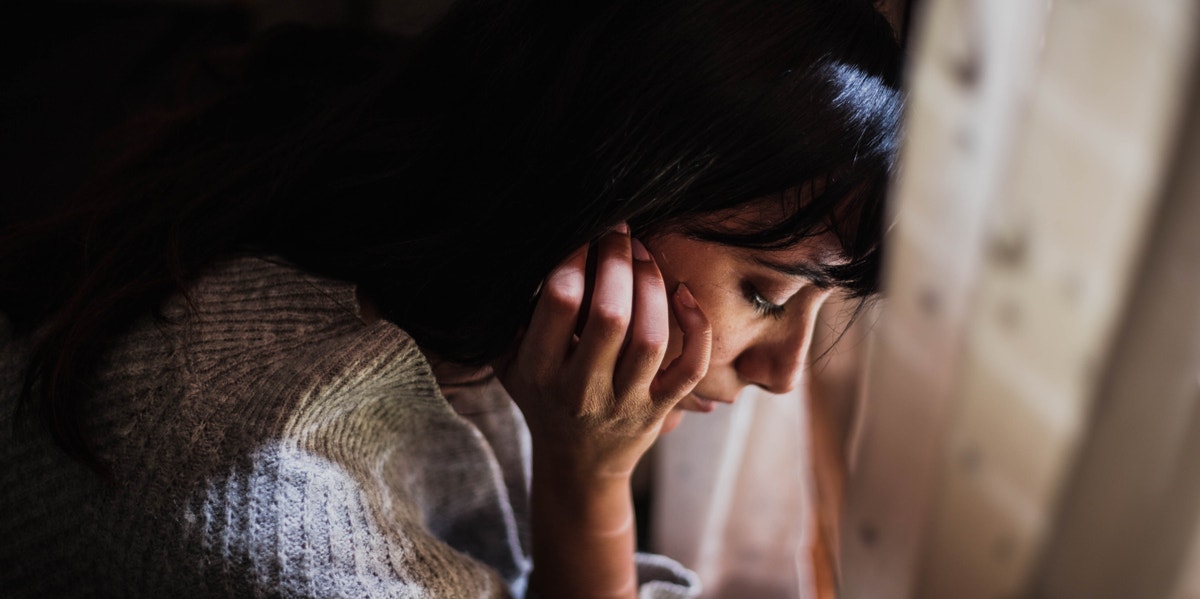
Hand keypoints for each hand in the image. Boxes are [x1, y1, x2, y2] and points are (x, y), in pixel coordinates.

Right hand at [494, 223, 711, 481]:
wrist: (576, 465)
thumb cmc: (541, 397)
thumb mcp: (508, 363)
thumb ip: (510, 317)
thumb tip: (525, 253)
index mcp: (540, 372)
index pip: (559, 303)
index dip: (574, 259)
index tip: (583, 234)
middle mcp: (582, 390)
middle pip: (610, 316)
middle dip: (617, 262)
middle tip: (618, 231)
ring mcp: (626, 402)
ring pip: (650, 337)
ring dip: (651, 285)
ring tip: (643, 253)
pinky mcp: (660, 408)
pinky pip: (690, 367)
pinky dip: (696, 327)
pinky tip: (684, 294)